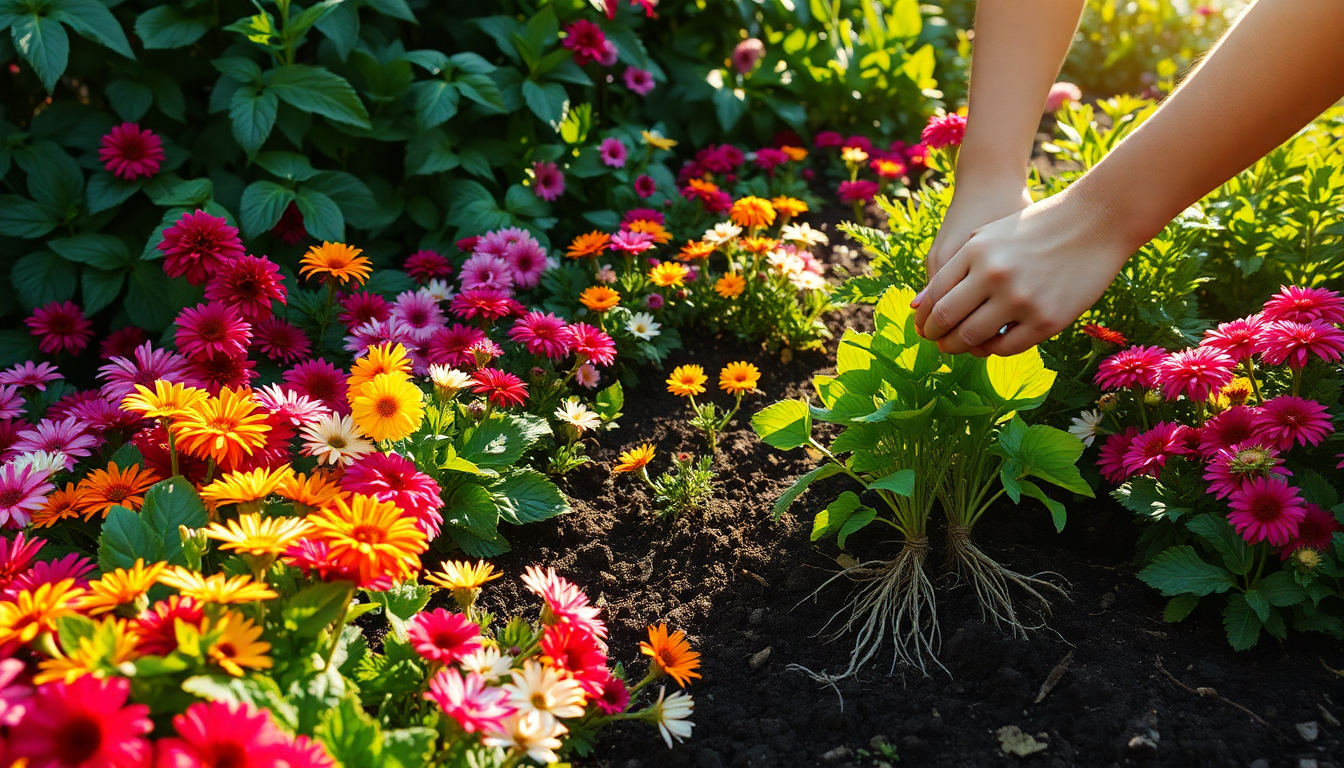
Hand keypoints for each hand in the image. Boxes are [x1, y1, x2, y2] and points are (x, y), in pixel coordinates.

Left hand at [911, 190, 1133, 356]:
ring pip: (973, 339)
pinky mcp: (1046, 320)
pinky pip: (1007, 348)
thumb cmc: (1035, 227)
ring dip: (960, 348)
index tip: (926, 327)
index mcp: (975, 252)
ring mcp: (1021, 299)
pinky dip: (993, 349)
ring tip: (960, 346)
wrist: (1094, 221)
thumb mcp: (988, 235)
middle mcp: (993, 275)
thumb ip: (953, 268)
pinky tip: (993, 343)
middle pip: (948, 319)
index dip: (925, 318)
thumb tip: (917, 307)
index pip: (935, 295)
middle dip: (937, 337)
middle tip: (938, 342)